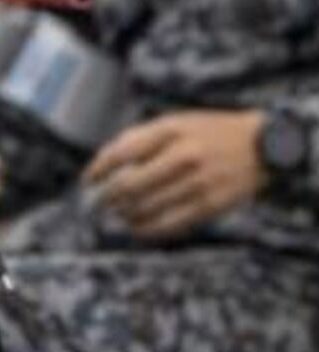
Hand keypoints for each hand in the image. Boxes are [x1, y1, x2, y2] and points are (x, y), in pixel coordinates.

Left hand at [82, 110, 265, 240]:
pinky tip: (137, 228)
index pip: (122, 152)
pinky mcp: (212, 204)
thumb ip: (142, 138)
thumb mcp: (177, 122)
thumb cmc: (211, 132)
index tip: (87, 181)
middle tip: (97, 204)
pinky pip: (172, 223)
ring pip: (148, 207)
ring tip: (117, 216)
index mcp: (171, 130)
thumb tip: (104, 161)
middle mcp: (183, 155)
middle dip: (107, 198)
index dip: (98, 170)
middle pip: (131, 184)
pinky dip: (148, 229)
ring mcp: (199, 181)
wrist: (265, 146)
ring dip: (124, 215)